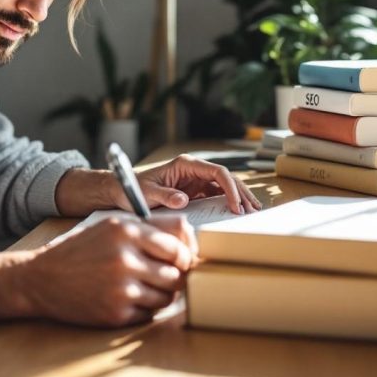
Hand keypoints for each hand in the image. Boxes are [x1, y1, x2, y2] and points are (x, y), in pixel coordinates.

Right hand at [0, 213, 195, 326]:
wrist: (40, 279)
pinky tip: (124, 299)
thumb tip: (189, 242)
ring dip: (160, 295)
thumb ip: (148, 230)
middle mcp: (125, 259)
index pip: (178, 248)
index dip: (184, 257)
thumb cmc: (80, 251)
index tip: (180, 262)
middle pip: (176, 275)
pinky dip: (142, 309)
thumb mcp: (110, 227)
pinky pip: (148, 314)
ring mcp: (121, 289)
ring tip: (142, 288)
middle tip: (163, 278)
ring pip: (166, 298)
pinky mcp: (116, 313)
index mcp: (126, 232)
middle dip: (174, 278)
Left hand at [127, 154, 261, 214]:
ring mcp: (196, 180)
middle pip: (226, 178)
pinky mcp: (195, 191)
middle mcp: (194, 170)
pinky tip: (239, 211)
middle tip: (251, 211)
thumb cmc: (134, 189)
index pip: (217, 172)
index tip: (235, 205)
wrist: (123, 190)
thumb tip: (183, 200)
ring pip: (225, 186)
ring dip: (239, 197)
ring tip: (253, 211)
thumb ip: (165, 196)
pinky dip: (229, 202)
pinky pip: (217, 195)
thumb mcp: (147, 193)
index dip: (230, 187)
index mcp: (186, 164)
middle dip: (240, 193)